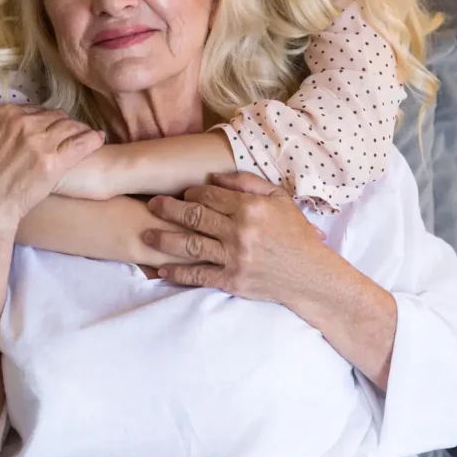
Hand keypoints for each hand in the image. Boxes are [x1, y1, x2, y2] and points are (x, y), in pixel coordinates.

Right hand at [0, 105, 104, 230]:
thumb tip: (2, 122)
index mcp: (5, 115)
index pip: (36, 109)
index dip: (46, 119)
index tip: (52, 127)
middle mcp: (24, 123)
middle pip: (55, 116)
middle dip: (64, 124)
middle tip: (72, 133)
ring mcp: (39, 141)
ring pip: (70, 127)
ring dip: (80, 130)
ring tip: (88, 135)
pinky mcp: (54, 161)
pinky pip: (81, 144)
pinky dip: (92, 140)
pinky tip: (98, 139)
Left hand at [143, 172, 327, 304]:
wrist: (310, 275)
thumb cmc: (295, 233)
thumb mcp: (279, 198)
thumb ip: (247, 183)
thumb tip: (214, 175)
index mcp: (250, 208)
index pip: (210, 195)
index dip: (192, 192)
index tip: (183, 193)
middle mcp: (239, 232)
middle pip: (194, 217)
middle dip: (169, 209)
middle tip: (152, 205)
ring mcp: (234, 258)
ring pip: (190, 245)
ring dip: (164, 239)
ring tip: (145, 234)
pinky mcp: (232, 281)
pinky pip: (198, 276)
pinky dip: (178, 272)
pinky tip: (161, 269)